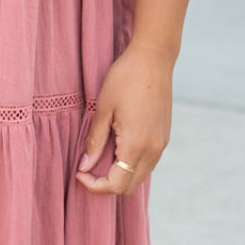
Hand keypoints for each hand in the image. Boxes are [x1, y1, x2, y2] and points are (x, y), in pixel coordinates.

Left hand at [75, 41, 173, 196]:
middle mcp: (153, 150)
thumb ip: (95, 141)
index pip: (115, 185)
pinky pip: (148, 163)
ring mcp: (161, 144)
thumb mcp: (103, 108)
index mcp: (135, 145)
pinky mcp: (164, 137)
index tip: (79, 172)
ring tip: (101, 156)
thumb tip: (86, 166)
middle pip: (129, 187)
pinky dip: (131, 164)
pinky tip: (117, 146)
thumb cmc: (125, 78)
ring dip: (120, 174)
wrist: (154, 58)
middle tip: (88, 168)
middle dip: (106, 184)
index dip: (94, 185)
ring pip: (140, 176)